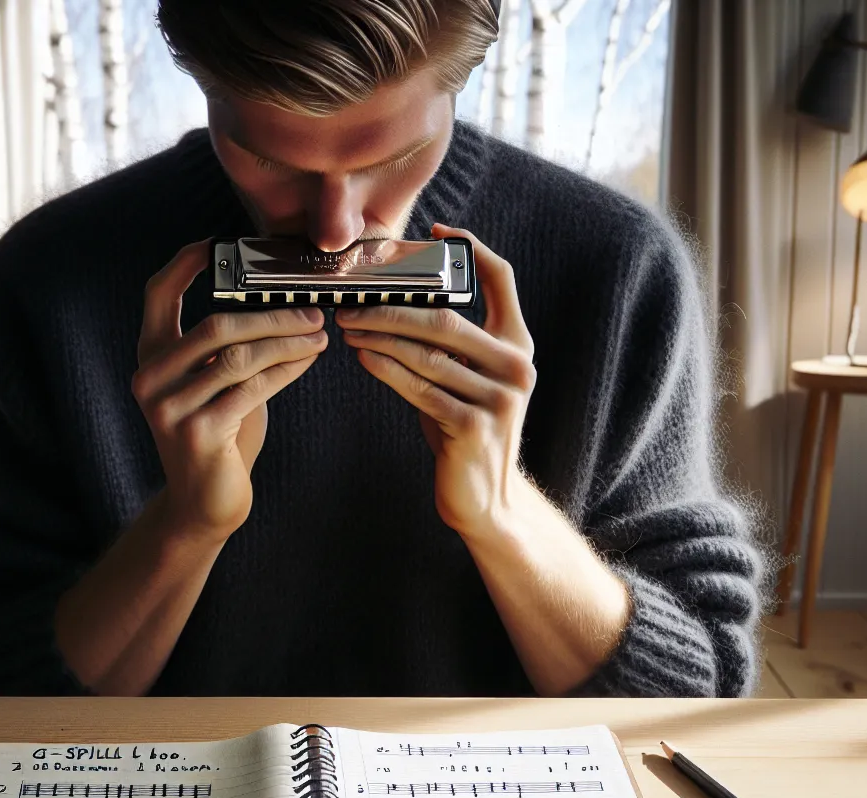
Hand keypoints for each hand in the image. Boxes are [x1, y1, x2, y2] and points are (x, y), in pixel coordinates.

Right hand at [133, 239, 327, 538]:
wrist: (204, 503)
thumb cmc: (218, 434)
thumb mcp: (213, 382)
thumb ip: (225, 346)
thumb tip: (277, 301)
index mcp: (149, 356)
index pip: (157, 294)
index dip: (185, 263)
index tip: (219, 244)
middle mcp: (150, 378)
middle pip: (215, 325)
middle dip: (271, 315)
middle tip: (312, 310)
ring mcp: (169, 408)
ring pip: (238, 358)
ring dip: (287, 343)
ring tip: (319, 334)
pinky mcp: (196, 434)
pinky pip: (251, 390)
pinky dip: (286, 371)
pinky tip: (308, 361)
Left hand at [338, 224, 536, 539]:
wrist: (485, 498)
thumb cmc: (463, 428)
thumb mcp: (467, 377)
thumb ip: (449, 343)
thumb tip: (395, 300)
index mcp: (518, 345)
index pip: (502, 280)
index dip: (473, 249)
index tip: (437, 231)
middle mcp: (516, 367)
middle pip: (446, 317)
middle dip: (391, 306)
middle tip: (352, 300)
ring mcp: (499, 399)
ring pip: (427, 354)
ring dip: (380, 336)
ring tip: (347, 325)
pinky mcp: (473, 426)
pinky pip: (420, 388)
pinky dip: (386, 370)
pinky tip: (362, 357)